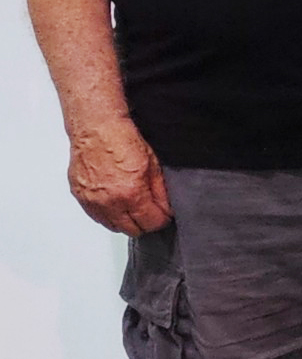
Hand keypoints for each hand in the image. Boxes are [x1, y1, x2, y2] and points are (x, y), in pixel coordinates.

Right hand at [66, 118, 170, 234]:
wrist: (96, 128)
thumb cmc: (121, 140)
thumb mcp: (153, 165)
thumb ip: (160, 192)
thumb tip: (166, 208)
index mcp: (130, 194)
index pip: (151, 223)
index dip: (161, 220)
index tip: (164, 216)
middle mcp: (108, 201)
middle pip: (131, 230)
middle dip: (144, 224)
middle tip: (150, 213)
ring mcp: (91, 200)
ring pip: (112, 226)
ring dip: (125, 221)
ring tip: (133, 209)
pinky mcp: (80, 196)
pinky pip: (96, 216)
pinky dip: (108, 214)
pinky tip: (116, 204)